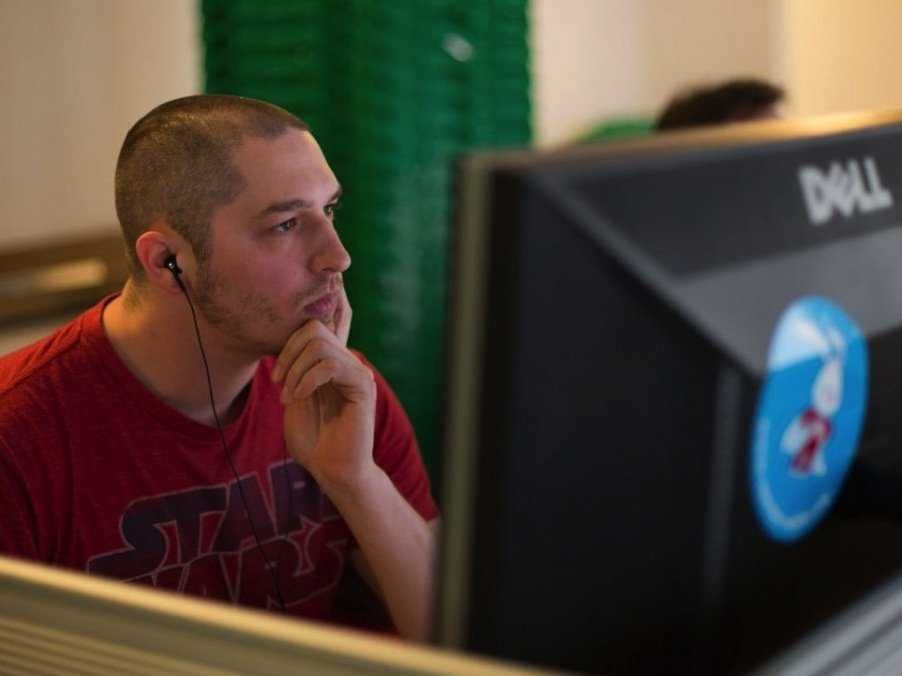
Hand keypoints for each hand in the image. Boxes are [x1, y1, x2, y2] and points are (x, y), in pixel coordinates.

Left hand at [272, 289, 376, 492]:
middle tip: (278, 383)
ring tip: (289, 396)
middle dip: (288, 353)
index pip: (315, 326)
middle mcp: (347, 362)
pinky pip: (330, 364)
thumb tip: (286, 341)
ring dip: (295, 370)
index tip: (275, 375)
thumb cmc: (313, 441)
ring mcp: (357, 371)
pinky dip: (307, 379)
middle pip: (314, 328)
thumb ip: (294, 370)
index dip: (289, 341)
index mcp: (331, 363)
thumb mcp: (294, 397)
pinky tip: (299, 398)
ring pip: (320, 344)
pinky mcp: (362, 385)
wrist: (332, 470)